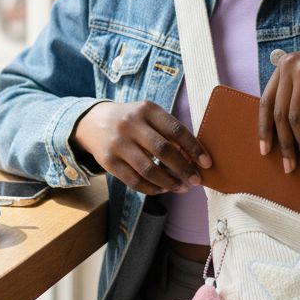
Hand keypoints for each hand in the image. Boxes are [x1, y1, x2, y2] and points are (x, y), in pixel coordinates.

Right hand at [71, 100, 211, 195]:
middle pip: (164, 151)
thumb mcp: (148, 116)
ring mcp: (118, 144)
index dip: (194, 148)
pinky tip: (162, 189)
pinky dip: (152, 189)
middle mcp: (131, 125)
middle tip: (196, 181)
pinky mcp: (108, 162)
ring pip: (148, 170)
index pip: (176, 130)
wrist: (92, 122)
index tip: (206, 163)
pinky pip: (134, 181)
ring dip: (169, 183)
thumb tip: (192, 158)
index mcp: (147, 110)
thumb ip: (168, 132)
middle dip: (184, 169)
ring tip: (181, 188)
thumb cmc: (131, 120)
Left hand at [259, 40, 299, 173]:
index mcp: (284, 65)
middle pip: (280, 113)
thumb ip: (297, 101)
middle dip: (285, 144)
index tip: (265, 150)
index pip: (266, 101)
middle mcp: (291, 65)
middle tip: (289, 165)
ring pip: (295, 118)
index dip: (264, 128)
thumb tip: (284, 138)